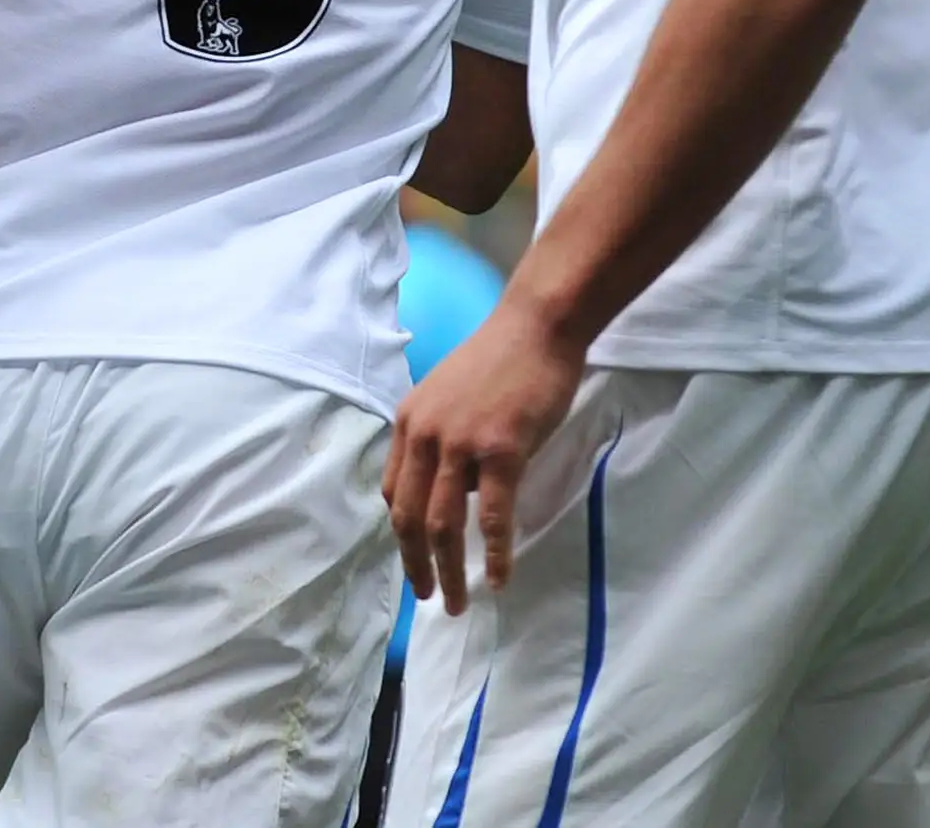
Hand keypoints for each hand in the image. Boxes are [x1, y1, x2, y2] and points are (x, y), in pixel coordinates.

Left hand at [383, 295, 585, 614]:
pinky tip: (499, 579)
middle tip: (428, 599)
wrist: (536, 327)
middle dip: (415, 565)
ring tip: (456, 603)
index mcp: (409, 423)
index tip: (414, 561)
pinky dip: (495, 554)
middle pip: (407, 516)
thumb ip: (442, 442)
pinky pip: (492, 516)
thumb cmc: (501, 362)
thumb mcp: (449, 398)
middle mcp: (423, 435)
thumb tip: (454, 492)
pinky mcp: (501, 451)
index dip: (401, 534)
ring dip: (447, 571)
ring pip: (442, 524)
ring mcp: (460, 444)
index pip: (393, 492)